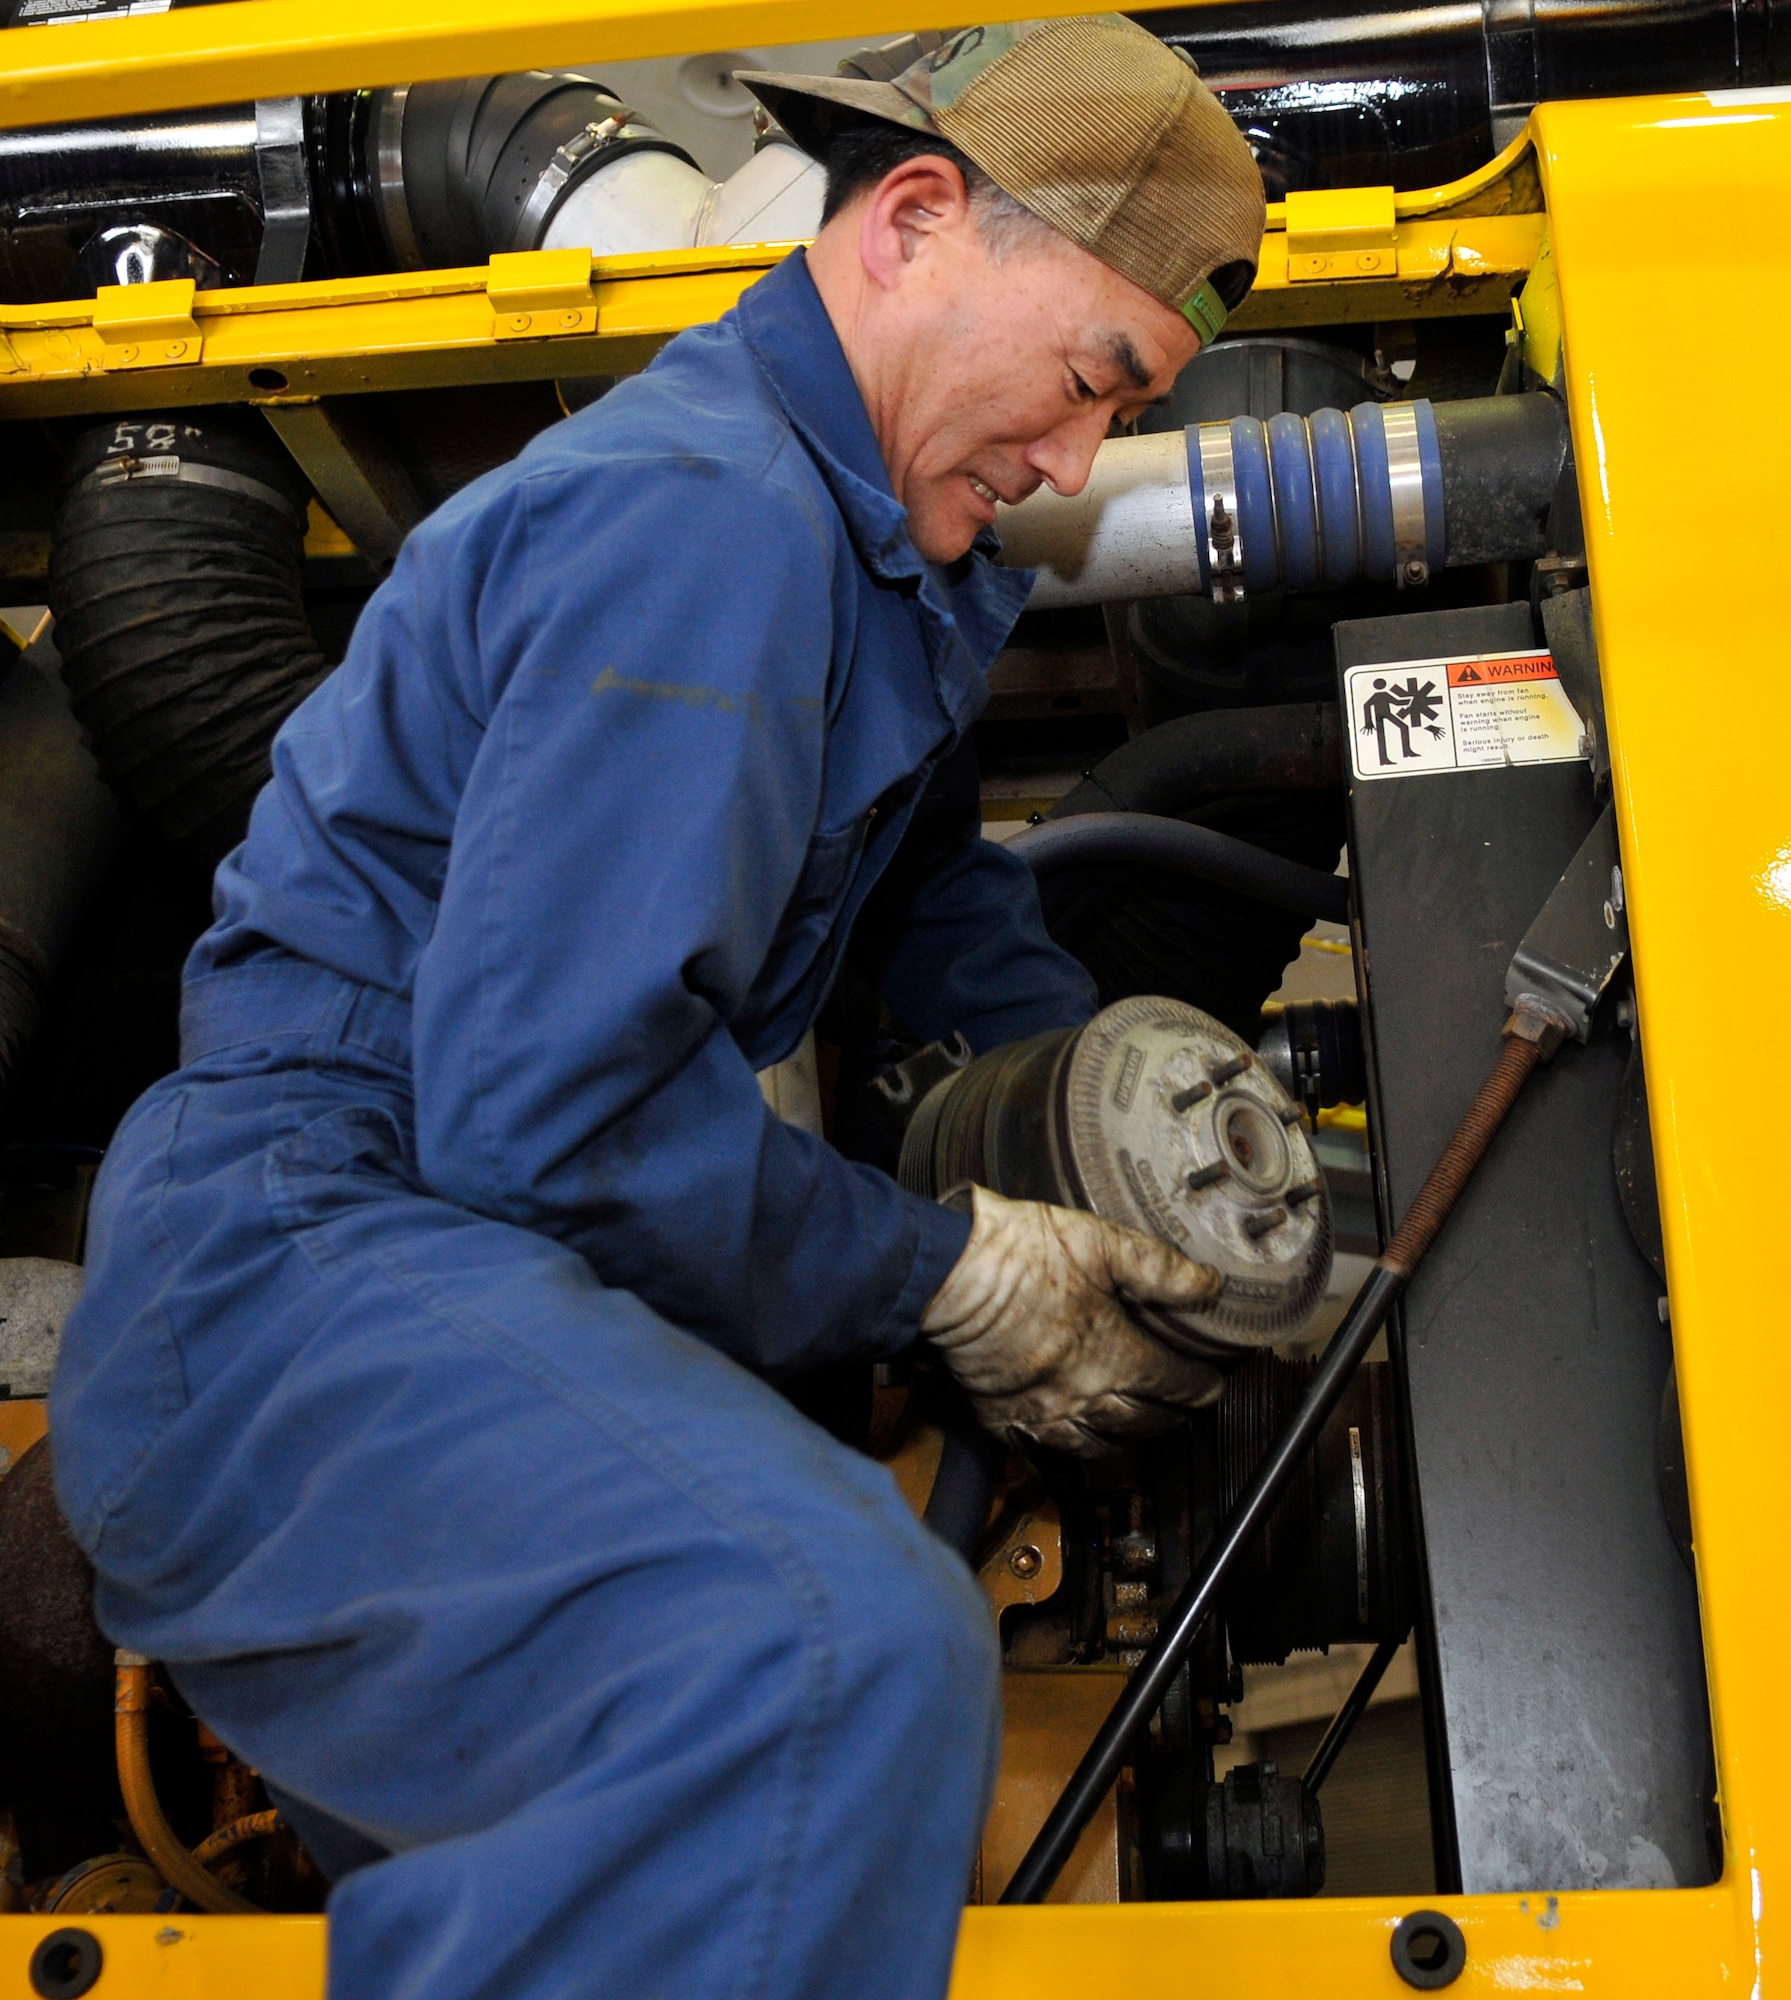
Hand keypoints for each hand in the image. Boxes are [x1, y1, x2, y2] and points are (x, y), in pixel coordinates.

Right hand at [920, 1184, 1223, 1456]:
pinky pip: (1045, 1452)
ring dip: (1128, 1441)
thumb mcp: (1100, 1241)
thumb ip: (1160, 1267)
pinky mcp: (1002, 1417)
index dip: (1200, 1387)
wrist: (946, 1270)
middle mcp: (1083, 1394)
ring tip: (1140, 1428)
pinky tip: (1076, 1442)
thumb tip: (1209, 1286)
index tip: (1212, 1384)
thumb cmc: (1020, 1253)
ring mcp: (1041, 1412)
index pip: (1174, 1384)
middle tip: (1185, 1408)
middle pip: (1143, 1422)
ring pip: (1099, 1447)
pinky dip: (1069, 1452)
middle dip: (1172, 1417)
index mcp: (1113, 1353)